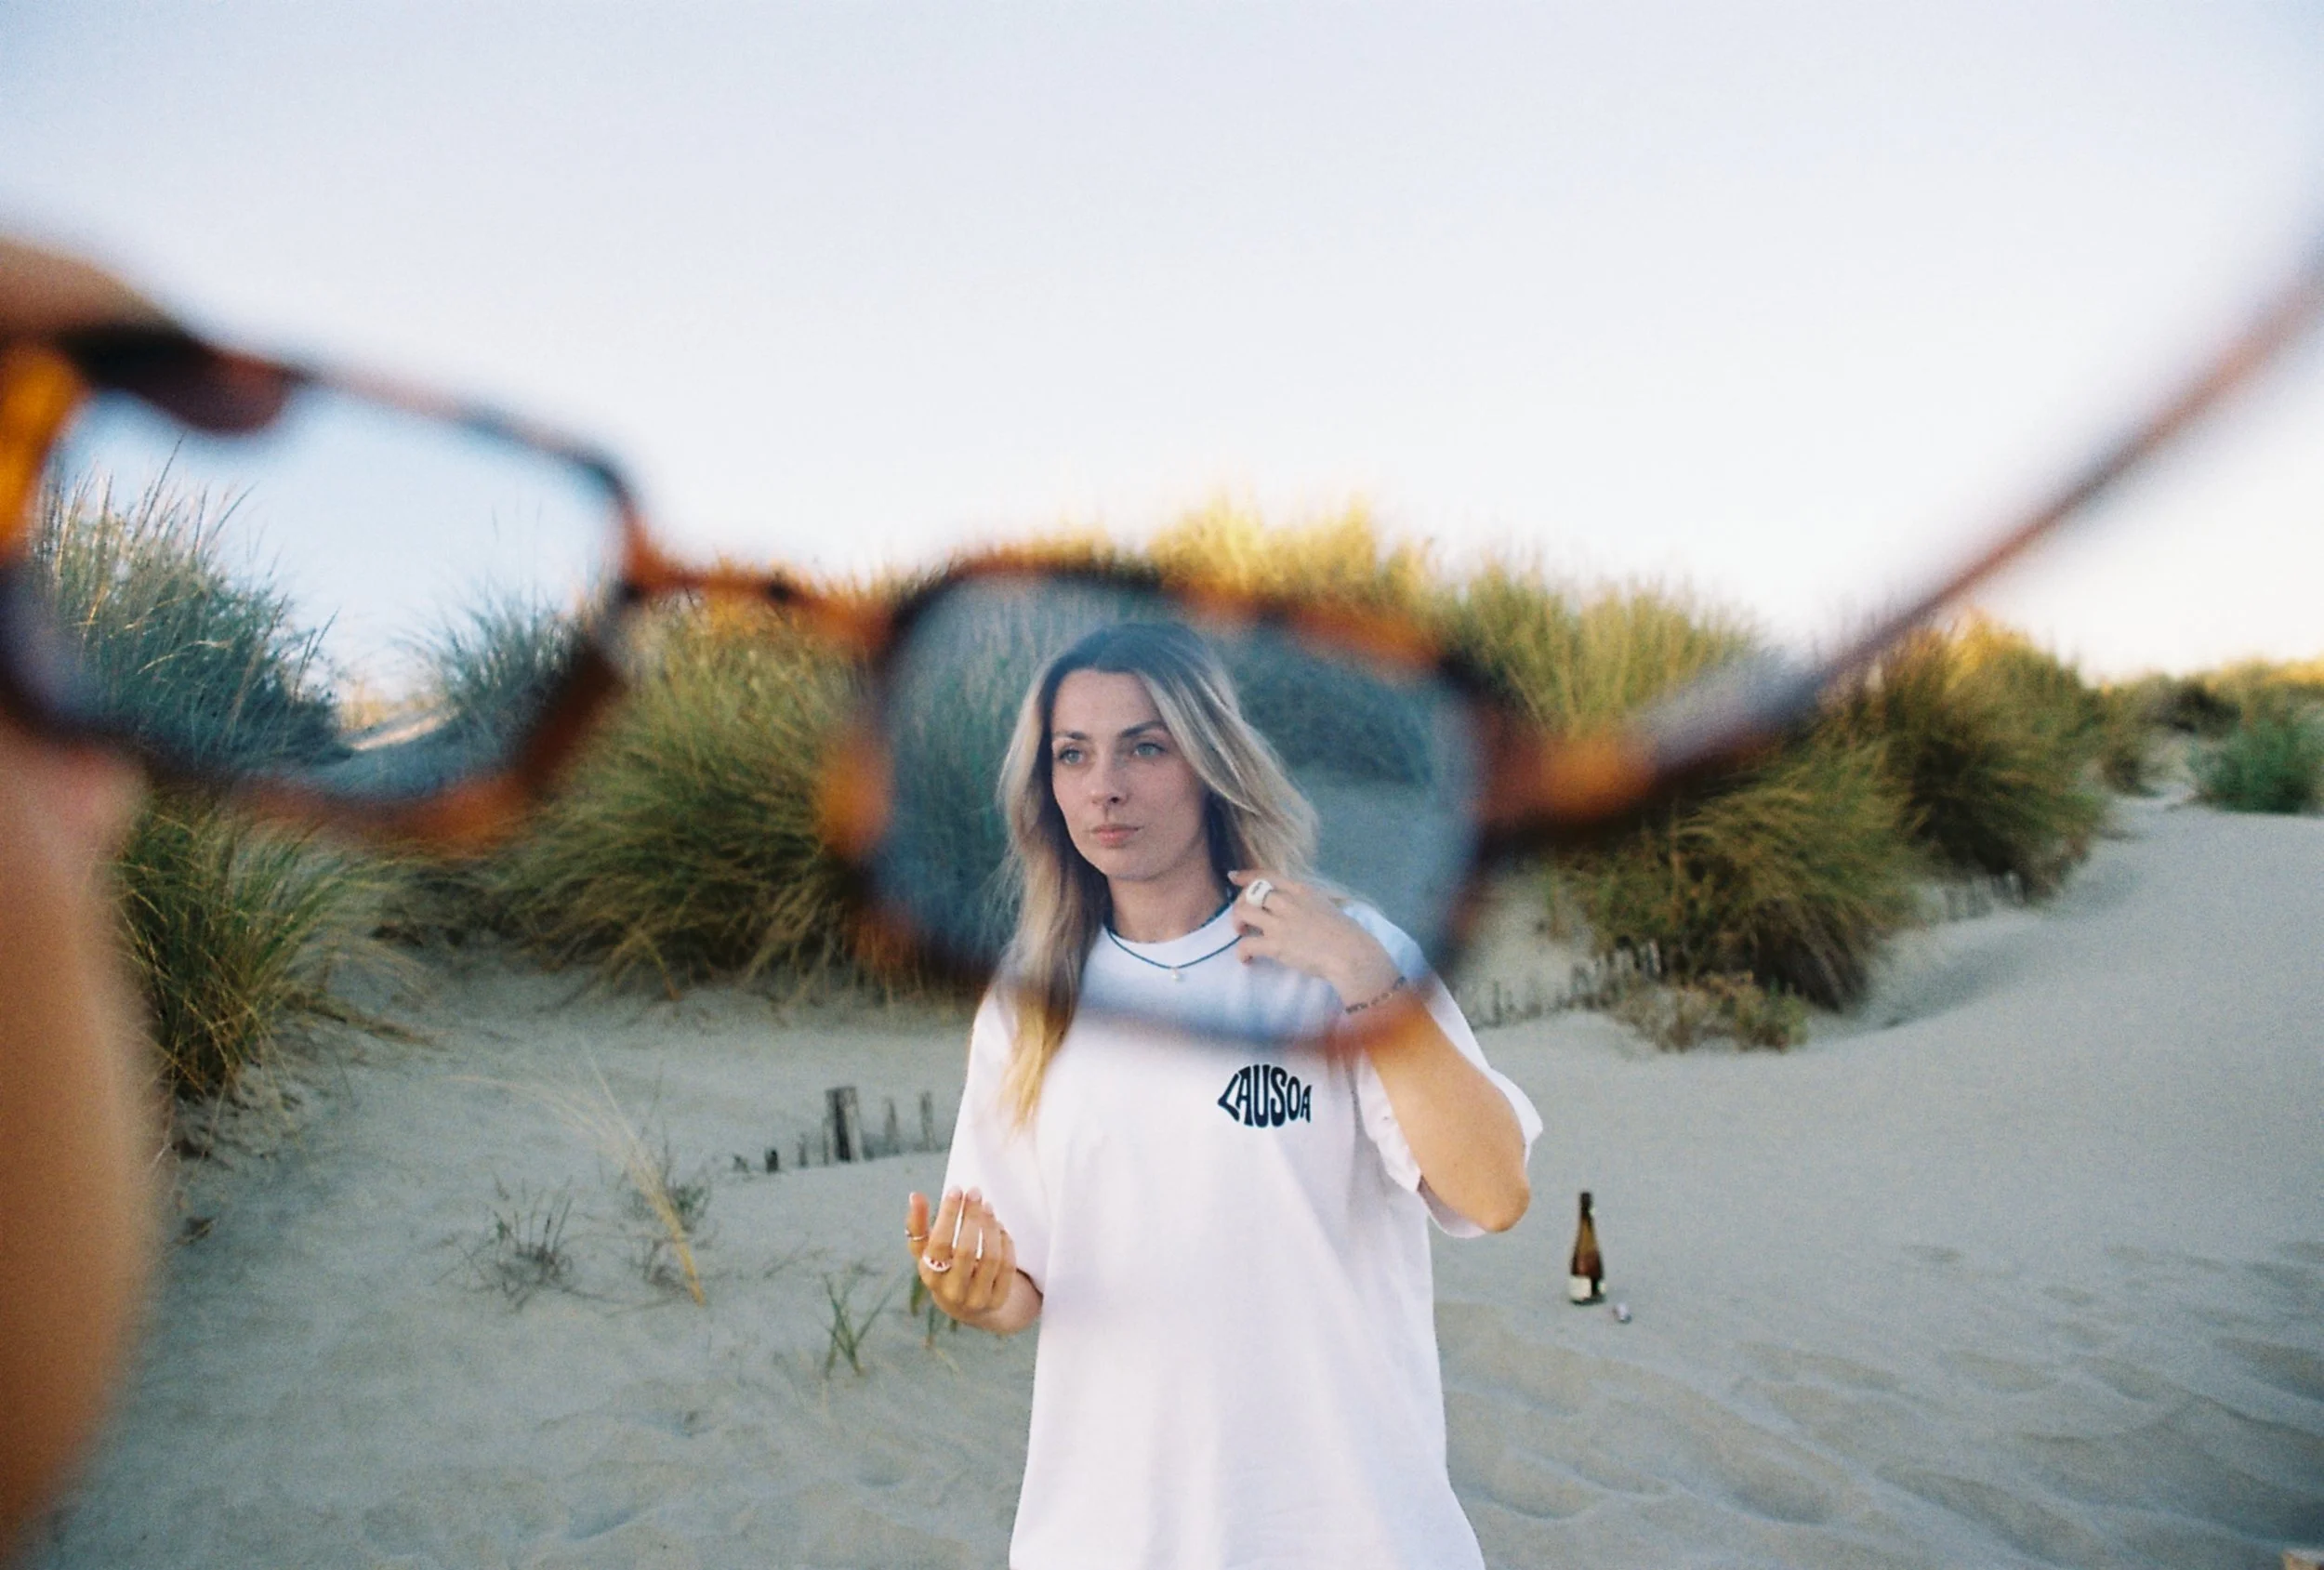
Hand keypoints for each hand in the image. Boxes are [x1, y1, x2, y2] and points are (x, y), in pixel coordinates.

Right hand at [905, 1187, 1017, 1323]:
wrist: (966, 1305)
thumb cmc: (942, 1267)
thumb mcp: (925, 1251)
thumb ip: (918, 1225)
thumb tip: (915, 1196)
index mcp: (930, 1276)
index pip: (939, 1244)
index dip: (948, 1215)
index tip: (955, 1190)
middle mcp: (952, 1291)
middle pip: (966, 1250)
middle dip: (972, 1216)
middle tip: (975, 1192)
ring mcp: (977, 1298)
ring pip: (991, 1258)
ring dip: (991, 1227)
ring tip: (988, 1206)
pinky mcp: (998, 1300)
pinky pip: (1007, 1266)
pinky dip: (1005, 1241)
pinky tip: (999, 1226)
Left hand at [1227, 868, 1402, 1010]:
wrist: (1350, 953)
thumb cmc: (1346, 933)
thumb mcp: (1326, 905)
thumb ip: (1309, 903)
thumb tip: (1302, 909)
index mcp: (1300, 890)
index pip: (1266, 875)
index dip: (1246, 876)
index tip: (1233, 877)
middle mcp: (1286, 901)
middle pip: (1249, 893)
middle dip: (1240, 904)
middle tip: (1243, 919)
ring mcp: (1279, 922)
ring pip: (1242, 913)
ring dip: (1237, 923)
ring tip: (1243, 934)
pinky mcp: (1275, 944)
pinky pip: (1245, 945)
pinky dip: (1241, 953)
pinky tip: (1247, 960)